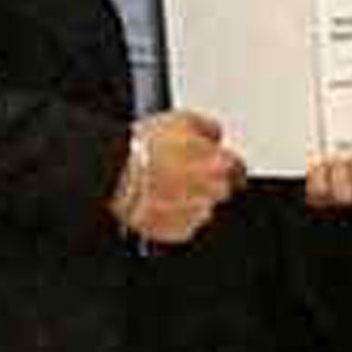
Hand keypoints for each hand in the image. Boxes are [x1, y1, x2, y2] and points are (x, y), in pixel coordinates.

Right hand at [116, 111, 243, 247]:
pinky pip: (182, 226)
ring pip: (201, 208)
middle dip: (205, 183)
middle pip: (220, 188)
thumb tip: (215, 134)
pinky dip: (172, 218)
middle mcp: (214, 191)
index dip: (224, 164)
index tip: (214, 164)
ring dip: (188, 201)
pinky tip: (157, 204)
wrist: (113, 175)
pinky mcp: (177, 232)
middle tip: (180, 176)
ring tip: (162, 190)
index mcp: (221, 163)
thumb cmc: (142, 149)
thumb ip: (208, 129)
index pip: (237, 167)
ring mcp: (197, 213)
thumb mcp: (182, 119)